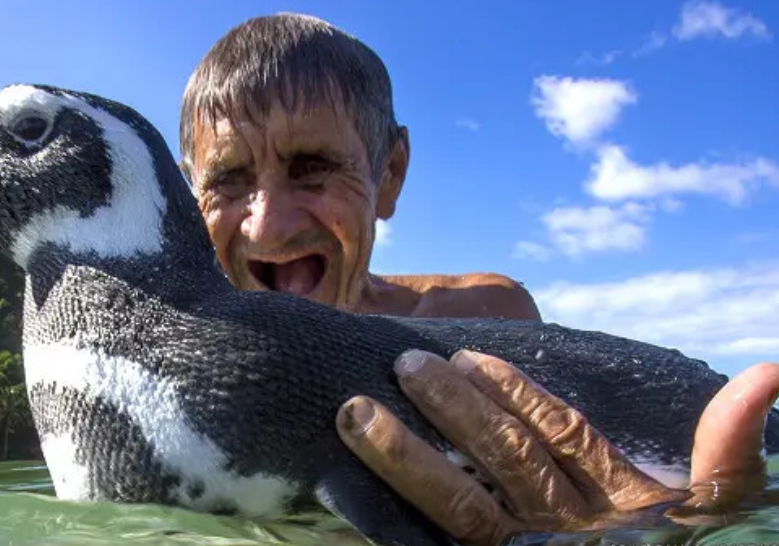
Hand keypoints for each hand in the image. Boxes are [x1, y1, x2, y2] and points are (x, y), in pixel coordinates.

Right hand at [335, 349, 778, 545]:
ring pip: (470, 505)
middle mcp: (560, 522)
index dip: (518, 391)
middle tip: (404, 364)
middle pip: (500, 461)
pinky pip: (452, 544)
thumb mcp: (716, 508)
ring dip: (417, 460)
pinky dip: (420, 525)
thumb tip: (772, 371)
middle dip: (454, 414)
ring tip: (366, 410)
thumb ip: (728, 447)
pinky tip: (382, 500)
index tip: (471, 353)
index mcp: (605, 497)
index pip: (555, 434)